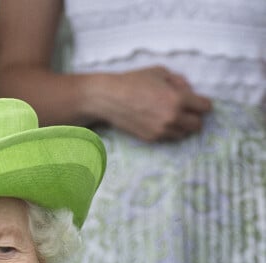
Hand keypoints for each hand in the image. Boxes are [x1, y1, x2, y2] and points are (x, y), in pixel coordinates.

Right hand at [97, 66, 212, 141]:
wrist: (110, 99)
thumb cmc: (133, 81)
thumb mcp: (160, 72)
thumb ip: (179, 81)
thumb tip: (188, 90)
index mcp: (178, 99)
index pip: (205, 107)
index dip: (203, 103)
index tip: (198, 102)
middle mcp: (172, 118)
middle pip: (197, 125)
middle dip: (195, 117)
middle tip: (187, 111)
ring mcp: (161, 130)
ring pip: (183, 134)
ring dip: (182, 126)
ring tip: (172, 117)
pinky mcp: (150, 138)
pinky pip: (168, 138)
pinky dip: (168, 131)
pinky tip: (160, 121)